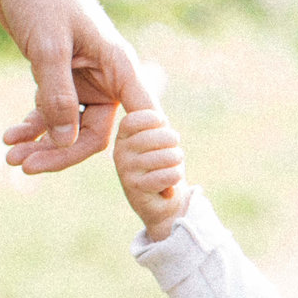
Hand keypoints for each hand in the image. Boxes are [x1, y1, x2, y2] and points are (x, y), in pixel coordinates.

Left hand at [0, 0, 153, 173]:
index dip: (140, 155)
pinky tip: (9, 136)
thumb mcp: (48, 45)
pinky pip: (50, 110)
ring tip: (10, 156)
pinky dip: (31, 125)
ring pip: (68, 125)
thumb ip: (57, 96)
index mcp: (118, 68)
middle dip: (60, 152)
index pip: (139, 123)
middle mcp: (104, 76)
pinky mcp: (55, 71)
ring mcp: (79, 75)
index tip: (141, 186)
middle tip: (24, 167)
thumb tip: (63, 141)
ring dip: (41, 142)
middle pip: (93, 133)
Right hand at [114, 108, 186, 239]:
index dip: (155, 120)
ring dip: (176, 164)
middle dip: (174, 145)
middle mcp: (120, 151)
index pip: (137, 118)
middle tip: (170, 155)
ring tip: (168, 170)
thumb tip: (147, 93)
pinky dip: (174, 179)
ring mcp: (126, 170)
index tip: (162, 127)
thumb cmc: (164, 165)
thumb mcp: (160, 137)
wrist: (163, 203)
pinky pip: (168, 176)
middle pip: (160, 136)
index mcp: (125, 136)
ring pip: (168, 157)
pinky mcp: (135, 188)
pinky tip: (167, 186)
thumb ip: (156, 119)